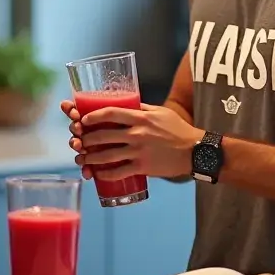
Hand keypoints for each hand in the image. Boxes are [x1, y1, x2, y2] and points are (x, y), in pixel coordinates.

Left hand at [64, 100, 199, 179]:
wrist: (195, 151)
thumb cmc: (178, 129)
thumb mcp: (160, 112)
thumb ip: (141, 107)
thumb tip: (125, 101)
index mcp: (140, 118)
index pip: (111, 113)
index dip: (93, 116)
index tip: (83, 120)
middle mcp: (137, 134)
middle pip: (104, 135)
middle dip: (87, 138)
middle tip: (79, 141)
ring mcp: (139, 152)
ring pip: (107, 155)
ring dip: (91, 157)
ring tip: (83, 158)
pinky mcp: (143, 167)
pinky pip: (119, 171)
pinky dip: (105, 173)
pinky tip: (98, 173)